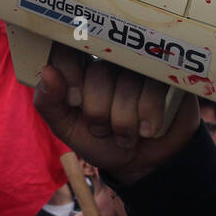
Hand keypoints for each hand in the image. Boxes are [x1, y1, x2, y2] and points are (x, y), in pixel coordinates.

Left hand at [33, 42, 198, 185]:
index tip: (74, 102)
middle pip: (98, 74)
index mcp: (83, 68)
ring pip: (126, 84)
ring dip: (124, 123)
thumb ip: (49, 102)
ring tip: (126, 135)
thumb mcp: (66, 128)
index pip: (68, 51)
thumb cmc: (101, 140)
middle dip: (98, 114)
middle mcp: (112, 62)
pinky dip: (148, 117)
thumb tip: (48, 72)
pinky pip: (155, 88)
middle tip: (104, 129)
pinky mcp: (167, 77)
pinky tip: (147, 130)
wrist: (142, 164)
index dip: (69, 76)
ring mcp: (142, 67)